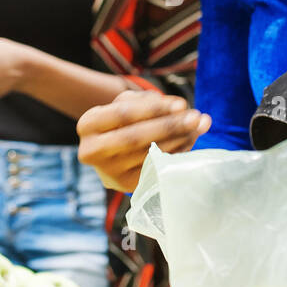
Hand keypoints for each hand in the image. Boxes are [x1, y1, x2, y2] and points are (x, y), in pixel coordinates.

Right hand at [76, 89, 211, 192]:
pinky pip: (157, 168)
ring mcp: (109, 173)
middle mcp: (92, 152)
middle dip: (170, 126)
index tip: (181, 104)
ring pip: (149, 154)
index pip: (123, 114)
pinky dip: (178, 153)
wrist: (109, 152)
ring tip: (199, 126)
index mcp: (87, 125)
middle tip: (196, 117)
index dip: (154, 109)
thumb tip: (181, 107)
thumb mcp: (125, 103)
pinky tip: (191, 141)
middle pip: (136, 137)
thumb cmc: (121, 120)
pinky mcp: (127, 186)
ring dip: (180, 140)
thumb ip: (149, 100)